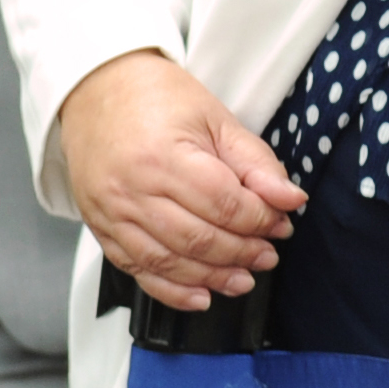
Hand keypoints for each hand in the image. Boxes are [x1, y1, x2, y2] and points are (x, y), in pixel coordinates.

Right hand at [57, 51, 303, 306]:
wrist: (97, 91)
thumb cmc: (158, 100)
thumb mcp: (217, 120)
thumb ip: (256, 164)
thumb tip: (291, 200)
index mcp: (164, 157)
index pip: (224, 204)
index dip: (260, 220)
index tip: (281, 223)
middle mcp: (132, 190)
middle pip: (198, 238)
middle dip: (242, 253)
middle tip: (268, 255)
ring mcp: (111, 213)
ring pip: (168, 261)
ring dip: (212, 277)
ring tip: (243, 279)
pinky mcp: (100, 227)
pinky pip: (136, 269)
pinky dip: (170, 289)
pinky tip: (201, 296)